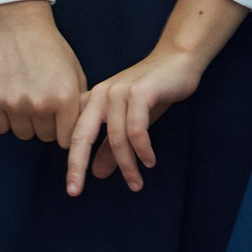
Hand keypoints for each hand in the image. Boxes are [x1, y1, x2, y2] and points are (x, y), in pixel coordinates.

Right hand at [0, 0, 88, 145]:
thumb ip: (80, 102)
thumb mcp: (76, 72)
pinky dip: (5, 119)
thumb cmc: (52, 49)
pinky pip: (0, 128)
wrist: (21, 27)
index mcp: (65, 97)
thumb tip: (81, 127)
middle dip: (47, 125)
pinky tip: (11, 100)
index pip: (68, 138)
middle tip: (43, 104)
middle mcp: (40, 104)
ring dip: (26, 122)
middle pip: (45, 137)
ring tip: (27, 99)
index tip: (62, 123)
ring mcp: (14, 103)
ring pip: (23, 134)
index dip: (66, 131)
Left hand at [64, 42, 207, 194]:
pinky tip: (150, 162)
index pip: (75, 134)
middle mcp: (102, 94)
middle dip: (77, 166)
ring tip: (136, 184)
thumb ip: (111, 144)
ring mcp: (120, 91)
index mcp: (94, 99)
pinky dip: (143, 149)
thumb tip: (97, 173)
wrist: (179, 59)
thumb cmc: (154, 91)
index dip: (72, 161)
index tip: (73, 188)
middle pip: (83, 135)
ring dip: (127, 165)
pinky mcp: (140, 92)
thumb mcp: (129, 120)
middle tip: (75, 192)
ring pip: (117, 137)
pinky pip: (137, 129)